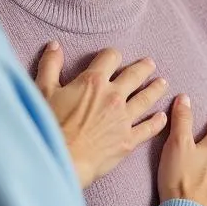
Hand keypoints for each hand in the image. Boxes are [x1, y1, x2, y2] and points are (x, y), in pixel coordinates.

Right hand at [36, 43, 168, 186]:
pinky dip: (157, 121)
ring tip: (163, 83)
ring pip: (147, 98)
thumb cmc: (49, 126)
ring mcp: (124, 118)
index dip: (112, 55)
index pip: (111, 57)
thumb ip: (50, 65)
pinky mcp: (128, 140)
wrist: (60, 160)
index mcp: (94, 81)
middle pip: (135, 75)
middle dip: (143, 68)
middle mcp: (114, 96)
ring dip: (156, 89)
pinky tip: (162, 116)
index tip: (113, 58)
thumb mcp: (43, 91)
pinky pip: (148, 128)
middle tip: (150, 64)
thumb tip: (55, 45)